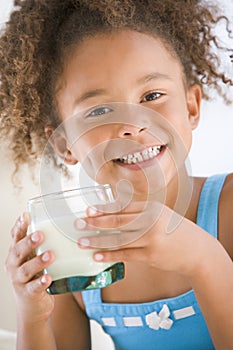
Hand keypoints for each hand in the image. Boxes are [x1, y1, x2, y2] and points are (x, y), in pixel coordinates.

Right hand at [5, 213, 54, 322]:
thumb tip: (56, 220)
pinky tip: (48, 278)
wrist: (32, 307)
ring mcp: (19, 280)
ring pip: (26, 269)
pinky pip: (34, 287)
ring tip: (50, 255)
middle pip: (18, 252)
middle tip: (40, 235)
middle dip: (28, 242)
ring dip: (38, 261)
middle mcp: (14, 265)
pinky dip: (40, 282)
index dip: (19, 227)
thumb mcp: (32, 258)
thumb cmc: (34, 275)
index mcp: (16, 253)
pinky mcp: (28, 294)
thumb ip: (37, 242)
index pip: (15, 237)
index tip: (26, 216)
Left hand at [76, 201, 214, 276]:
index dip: (103, 208)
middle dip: (95, 222)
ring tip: (81, 242)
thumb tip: (110, 209)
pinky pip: (125, 255)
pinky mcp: (151, 255)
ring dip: (98, 241)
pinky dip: (110, 255)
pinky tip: (97, 256)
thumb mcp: (159, 214)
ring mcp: (151, 239)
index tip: (87, 210)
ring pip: (119, 239)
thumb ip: (138, 212)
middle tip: (78, 224)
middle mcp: (150, 221)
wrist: (197, 249)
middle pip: (117, 221)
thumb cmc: (173, 230)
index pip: (123, 206)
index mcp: (151, 207)